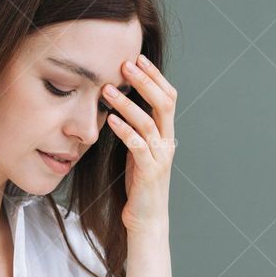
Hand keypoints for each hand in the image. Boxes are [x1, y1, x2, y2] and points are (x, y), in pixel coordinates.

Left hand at [102, 53, 177, 233]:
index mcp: (166, 133)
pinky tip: (110, 120)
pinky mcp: (149, 172)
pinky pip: (138, 146)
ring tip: (107, 89)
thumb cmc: (139, 182)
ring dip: (127, 103)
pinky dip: (124, 131)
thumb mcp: (139, 149)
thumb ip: (136, 127)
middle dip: (145, 81)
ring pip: (148, 122)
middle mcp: (167, 142)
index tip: (138, 57)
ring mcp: (160, 157)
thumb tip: (121, 101)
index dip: (155, 76)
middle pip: (164, 103)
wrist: (147, 218)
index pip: (168, 97)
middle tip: (125, 64)